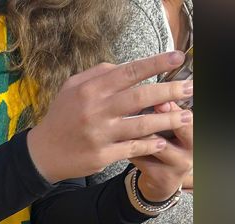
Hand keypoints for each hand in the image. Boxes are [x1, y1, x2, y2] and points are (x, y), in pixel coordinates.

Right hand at [26, 51, 194, 183]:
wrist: (43, 153)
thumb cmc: (62, 117)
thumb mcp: (72, 88)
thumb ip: (98, 73)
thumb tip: (124, 66)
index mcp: (91, 89)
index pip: (129, 71)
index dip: (156, 64)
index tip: (178, 58)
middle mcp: (96, 110)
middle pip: (141, 97)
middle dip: (170, 91)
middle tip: (191, 87)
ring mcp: (99, 134)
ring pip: (141, 125)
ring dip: (167, 121)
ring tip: (187, 116)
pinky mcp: (102, 156)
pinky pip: (133, 148)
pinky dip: (150, 145)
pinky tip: (163, 141)